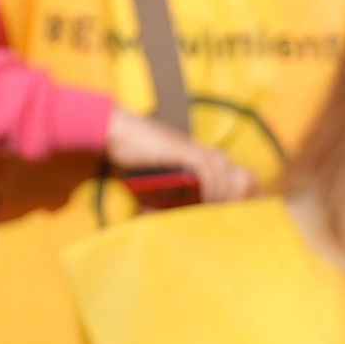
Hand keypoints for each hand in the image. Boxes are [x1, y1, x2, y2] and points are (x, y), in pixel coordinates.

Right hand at [107, 106, 254, 202]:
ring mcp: (187, 145)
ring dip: (224, 188)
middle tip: (226, 210)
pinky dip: (212, 185)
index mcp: (185, 149)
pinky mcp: (181, 149)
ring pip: (221, 165)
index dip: (224, 183)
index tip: (221, 205)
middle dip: (231, 187)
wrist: (113, 129)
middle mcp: (191, 145)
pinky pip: (207, 168)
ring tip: (218, 208)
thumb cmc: (122, 150)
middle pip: (225, 162)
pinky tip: (208, 200)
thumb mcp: (142, 176)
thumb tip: (147, 214)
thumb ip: (151, 192)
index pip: (217, 164)